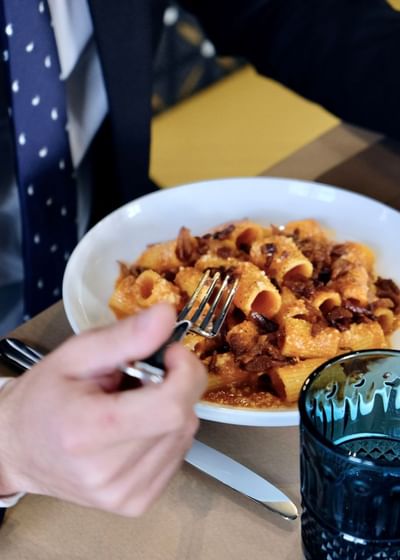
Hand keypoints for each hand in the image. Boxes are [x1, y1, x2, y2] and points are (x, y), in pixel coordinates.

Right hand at [0, 303, 206, 515]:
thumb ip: (125, 336)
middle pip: (183, 420)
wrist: (17, 449)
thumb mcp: (76, 354)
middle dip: (176, 386)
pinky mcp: (137, 503)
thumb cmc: (44, 397)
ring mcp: (126, 495)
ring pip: (185, 436)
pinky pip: (177, 454)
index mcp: (90, 432)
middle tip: (142, 376)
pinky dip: (167, 431)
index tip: (169, 353)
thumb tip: (168, 315)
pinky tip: (138, 425)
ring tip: (133, 403)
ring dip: (171, 409)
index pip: (171, 407)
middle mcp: (111, 473)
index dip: (184, 372)